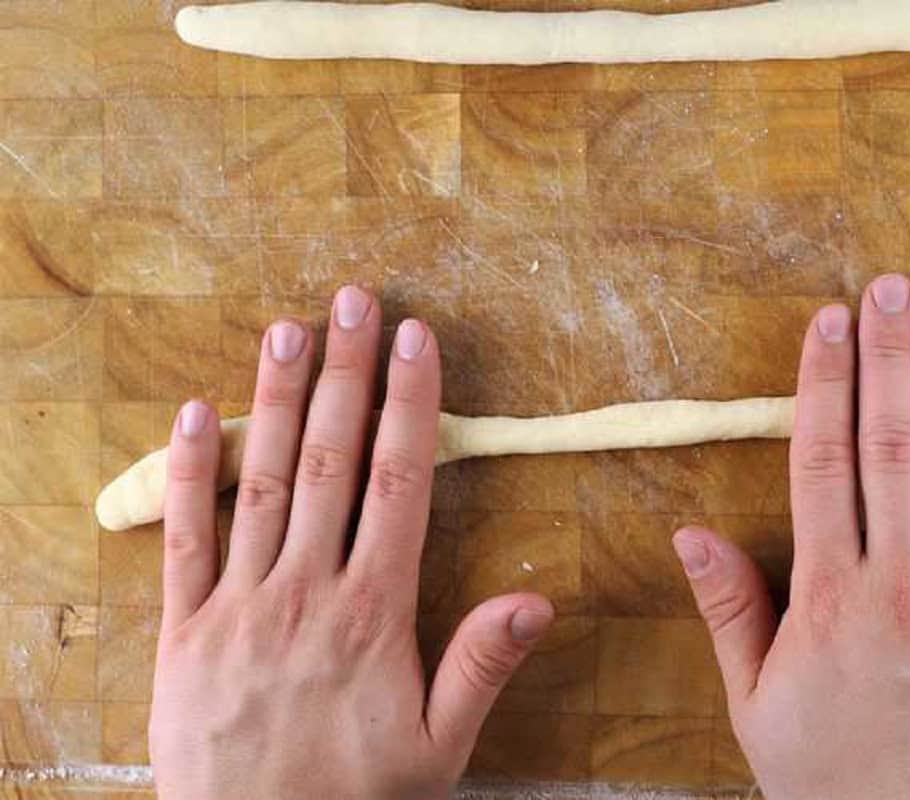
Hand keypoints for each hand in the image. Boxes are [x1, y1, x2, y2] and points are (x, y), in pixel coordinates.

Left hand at [150, 286, 553, 799]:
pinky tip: (192, 415)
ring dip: (275, 402)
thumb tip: (538, 598)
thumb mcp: (439, 749)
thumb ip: (482, 667)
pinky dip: (186, 475)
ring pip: (260, 483)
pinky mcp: (183, 631)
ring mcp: (238, 606)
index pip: (399, 484)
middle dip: (346, 374)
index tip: (416, 342)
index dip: (409, 405)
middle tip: (355, 301)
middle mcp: (305, 592)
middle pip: (330, 462)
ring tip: (288, 330)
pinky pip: (182, 541)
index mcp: (373, 613)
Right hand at [674, 275, 909, 798]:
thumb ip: (729, 610)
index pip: (822, 466)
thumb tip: (690, 530)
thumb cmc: (830, 778)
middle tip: (893, 287)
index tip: (828, 325)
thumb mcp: (755, 702)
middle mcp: (897, 586)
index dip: (823, 387)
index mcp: (827, 598)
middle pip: (890, 449)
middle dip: (890, 360)